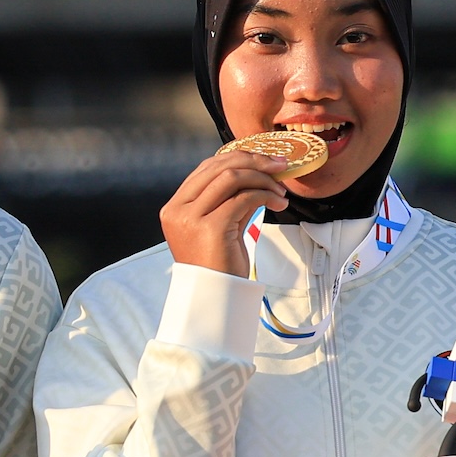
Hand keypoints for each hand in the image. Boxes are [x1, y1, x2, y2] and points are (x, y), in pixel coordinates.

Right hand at [161, 147, 294, 277]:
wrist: (216, 298)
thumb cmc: (219, 267)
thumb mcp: (219, 226)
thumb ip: (229, 200)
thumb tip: (255, 175)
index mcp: (175, 206)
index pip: (206, 168)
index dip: (238, 158)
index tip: (265, 162)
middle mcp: (178, 209)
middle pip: (219, 166)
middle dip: (254, 162)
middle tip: (280, 166)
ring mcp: (191, 217)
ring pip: (231, 177)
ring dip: (262, 178)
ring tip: (280, 190)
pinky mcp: (211, 227)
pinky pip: (244, 198)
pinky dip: (266, 195)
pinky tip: (278, 203)